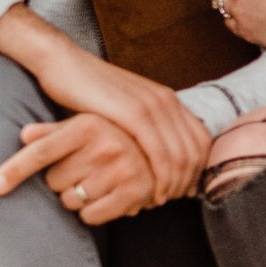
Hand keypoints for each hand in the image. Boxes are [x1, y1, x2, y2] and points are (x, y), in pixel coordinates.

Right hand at [0, 5, 210, 201]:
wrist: (63, 64)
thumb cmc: (88, 92)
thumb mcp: (124, 108)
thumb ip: (144, 127)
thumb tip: (157, 157)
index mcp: (168, 99)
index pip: (201, 140)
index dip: (198, 170)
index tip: (183, 191)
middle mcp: (166, 101)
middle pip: (195, 152)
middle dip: (186, 182)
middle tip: (172, 202)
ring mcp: (152, 105)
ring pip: (180, 156)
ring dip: (173, 185)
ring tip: (159, 202)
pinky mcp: (133, 113)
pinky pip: (158, 153)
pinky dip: (159, 178)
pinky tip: (150, 193)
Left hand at [0, 111, 157, 223]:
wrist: (161, 147)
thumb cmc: (111, 135)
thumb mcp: (83, 125)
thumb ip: (52, 132)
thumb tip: (24, 135)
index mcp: (88, 124)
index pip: (42, 151)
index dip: (15, 170)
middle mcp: (106, 143)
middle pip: (54, 181)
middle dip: (61, 182)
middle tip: (80, 172)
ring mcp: (122, 168)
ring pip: (70, 201)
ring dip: (76, 199)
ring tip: (95, 184)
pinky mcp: (135, 191)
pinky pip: (91, 216)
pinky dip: (91, 213)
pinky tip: (104, 198)